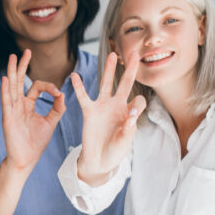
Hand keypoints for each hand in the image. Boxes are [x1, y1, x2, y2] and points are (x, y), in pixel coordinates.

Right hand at [0, 50, 64, 171]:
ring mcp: (12, 110)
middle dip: (22, 65)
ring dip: (12, 71)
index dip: (49, 87)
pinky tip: (6, 79)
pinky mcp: (8, 118)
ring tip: (13, 57)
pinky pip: (6, 101)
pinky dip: (6, 90)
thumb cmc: (35, 143)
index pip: (37, 87)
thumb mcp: (50, 123)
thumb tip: (62, 93)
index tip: (58, 94)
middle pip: (20, 80)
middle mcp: (18, 105)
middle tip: (25, 51)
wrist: (26, 160)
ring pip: (12, 86)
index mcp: (28, 105)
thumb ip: (57, 108)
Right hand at [71, 52, 145, 185]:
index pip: (139, 100)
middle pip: (125, 83)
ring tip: (111, 54)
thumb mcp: (125, 141)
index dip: (137, 105)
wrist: (99, 161)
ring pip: (106, 84)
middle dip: (130, 69)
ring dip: (109, 70)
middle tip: (135, 53)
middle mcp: (117, 106)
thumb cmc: (115, 151)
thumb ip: (129, 127)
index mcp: (129, 112)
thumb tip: (131, 112)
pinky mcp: (89, 112)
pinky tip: (75, 75)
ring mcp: (102, 107)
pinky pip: (83, 97)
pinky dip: (79, 87)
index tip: (131, 114)